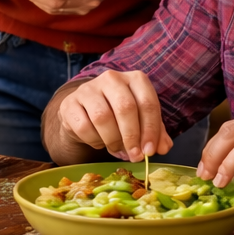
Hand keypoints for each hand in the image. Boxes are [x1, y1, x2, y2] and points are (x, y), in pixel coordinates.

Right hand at [56, 70, 171, 160]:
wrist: (85, 113)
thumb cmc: (118, 116)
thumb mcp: (140, 121)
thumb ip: (155, 133)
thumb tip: (163, 147)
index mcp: (135, 79)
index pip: (147, 102)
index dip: (150, 130)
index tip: (150, 151)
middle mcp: (112, 78)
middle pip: (125, 107)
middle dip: (132, 136)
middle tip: (135, 156)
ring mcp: (88, 89)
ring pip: (103, 118)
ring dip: (113, 140)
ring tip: (116, 149)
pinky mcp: (69, 103)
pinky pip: (84, 127)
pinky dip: (94, 141)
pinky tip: (98, 141)